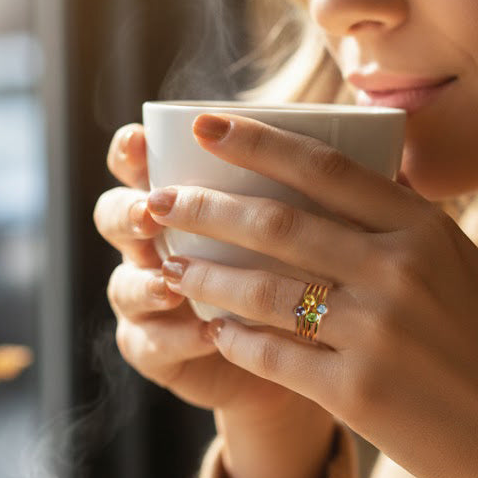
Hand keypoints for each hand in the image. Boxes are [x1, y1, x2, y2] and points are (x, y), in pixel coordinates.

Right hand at [93, 124, 335, 477]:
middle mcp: (158, 243)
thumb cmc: (314, 273)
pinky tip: (206, 334)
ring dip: (145, 281)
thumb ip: (313, 184)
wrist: (310, 356)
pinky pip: (149, 345)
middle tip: (154, 208)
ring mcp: (153, 299)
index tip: (141, 137)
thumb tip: (361, 122)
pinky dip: (176, 338)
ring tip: (173, 278)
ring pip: (123, 284)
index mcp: (185, 199)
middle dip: (126, 210)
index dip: (131, 151)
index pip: (141, 163)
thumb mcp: (315, 224)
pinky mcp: (161, 351)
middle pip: (116, 217)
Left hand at [150, 113, 477, 477]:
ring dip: (206, 276)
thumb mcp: (455, 265)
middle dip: (205, 208)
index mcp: (424, 229)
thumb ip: (396, 226)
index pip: (324, 168)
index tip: (205, 126)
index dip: (257, 143)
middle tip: (158, 201)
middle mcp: (399, 271)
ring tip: (173, 265)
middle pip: (278, 225)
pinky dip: (236, 339)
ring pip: (263, 291)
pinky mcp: (357, 392)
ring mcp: (377, 333)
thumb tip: (325, 185)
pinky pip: (273, 355)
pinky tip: (214, 330)